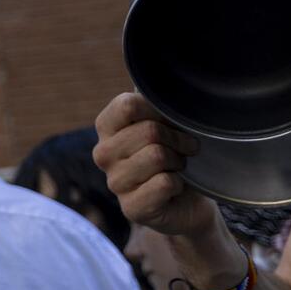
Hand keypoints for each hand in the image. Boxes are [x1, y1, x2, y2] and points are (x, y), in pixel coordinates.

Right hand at [94, 92, 216, 238]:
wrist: (187, 202)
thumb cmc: (175, 156)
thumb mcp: (165, 125)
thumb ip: (157, 105)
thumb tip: (164, 81)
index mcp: (106, 127)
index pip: (127, 105)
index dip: (158, 111)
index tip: (171, 122)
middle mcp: (103, 154)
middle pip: (149, 131)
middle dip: (178, 140)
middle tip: (184, 149)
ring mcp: (114, 182)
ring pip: (157, 156)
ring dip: (178, 163)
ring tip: (176, 168)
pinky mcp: (131, 208)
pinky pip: (164, 183)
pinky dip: (179, 184)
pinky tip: (173, 189)